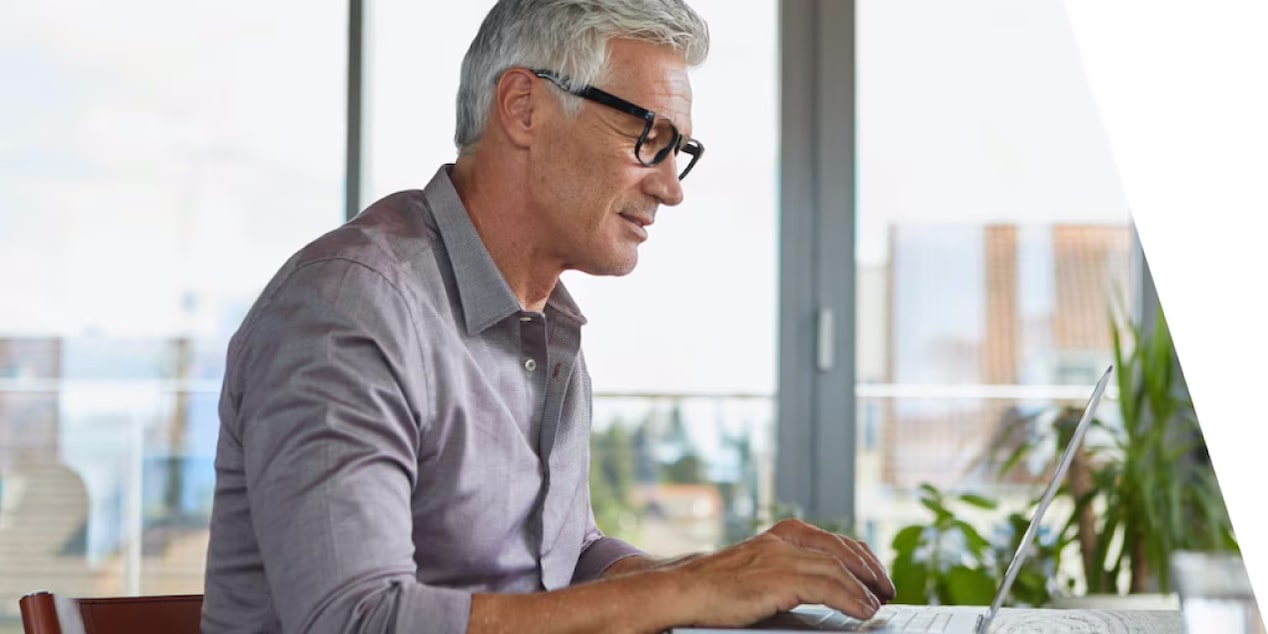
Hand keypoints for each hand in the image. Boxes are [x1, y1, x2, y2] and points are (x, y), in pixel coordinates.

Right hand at [665, 518, 894, 627]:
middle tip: (887, 589)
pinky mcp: (777, 580)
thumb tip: (816, 585)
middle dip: (869, 570)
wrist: (683, 590)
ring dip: (864, 588)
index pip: (833, 540)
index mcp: (780, 534)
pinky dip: (850, 599)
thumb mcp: (757, 568)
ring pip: (837, 568)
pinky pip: (826, 588)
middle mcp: (783, 541)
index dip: (860, 557)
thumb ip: (785, 569)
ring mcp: (780, 558)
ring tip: (878, 604)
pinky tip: (862, 611)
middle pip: (841, 550)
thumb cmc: (716, 586)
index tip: (876, 574)